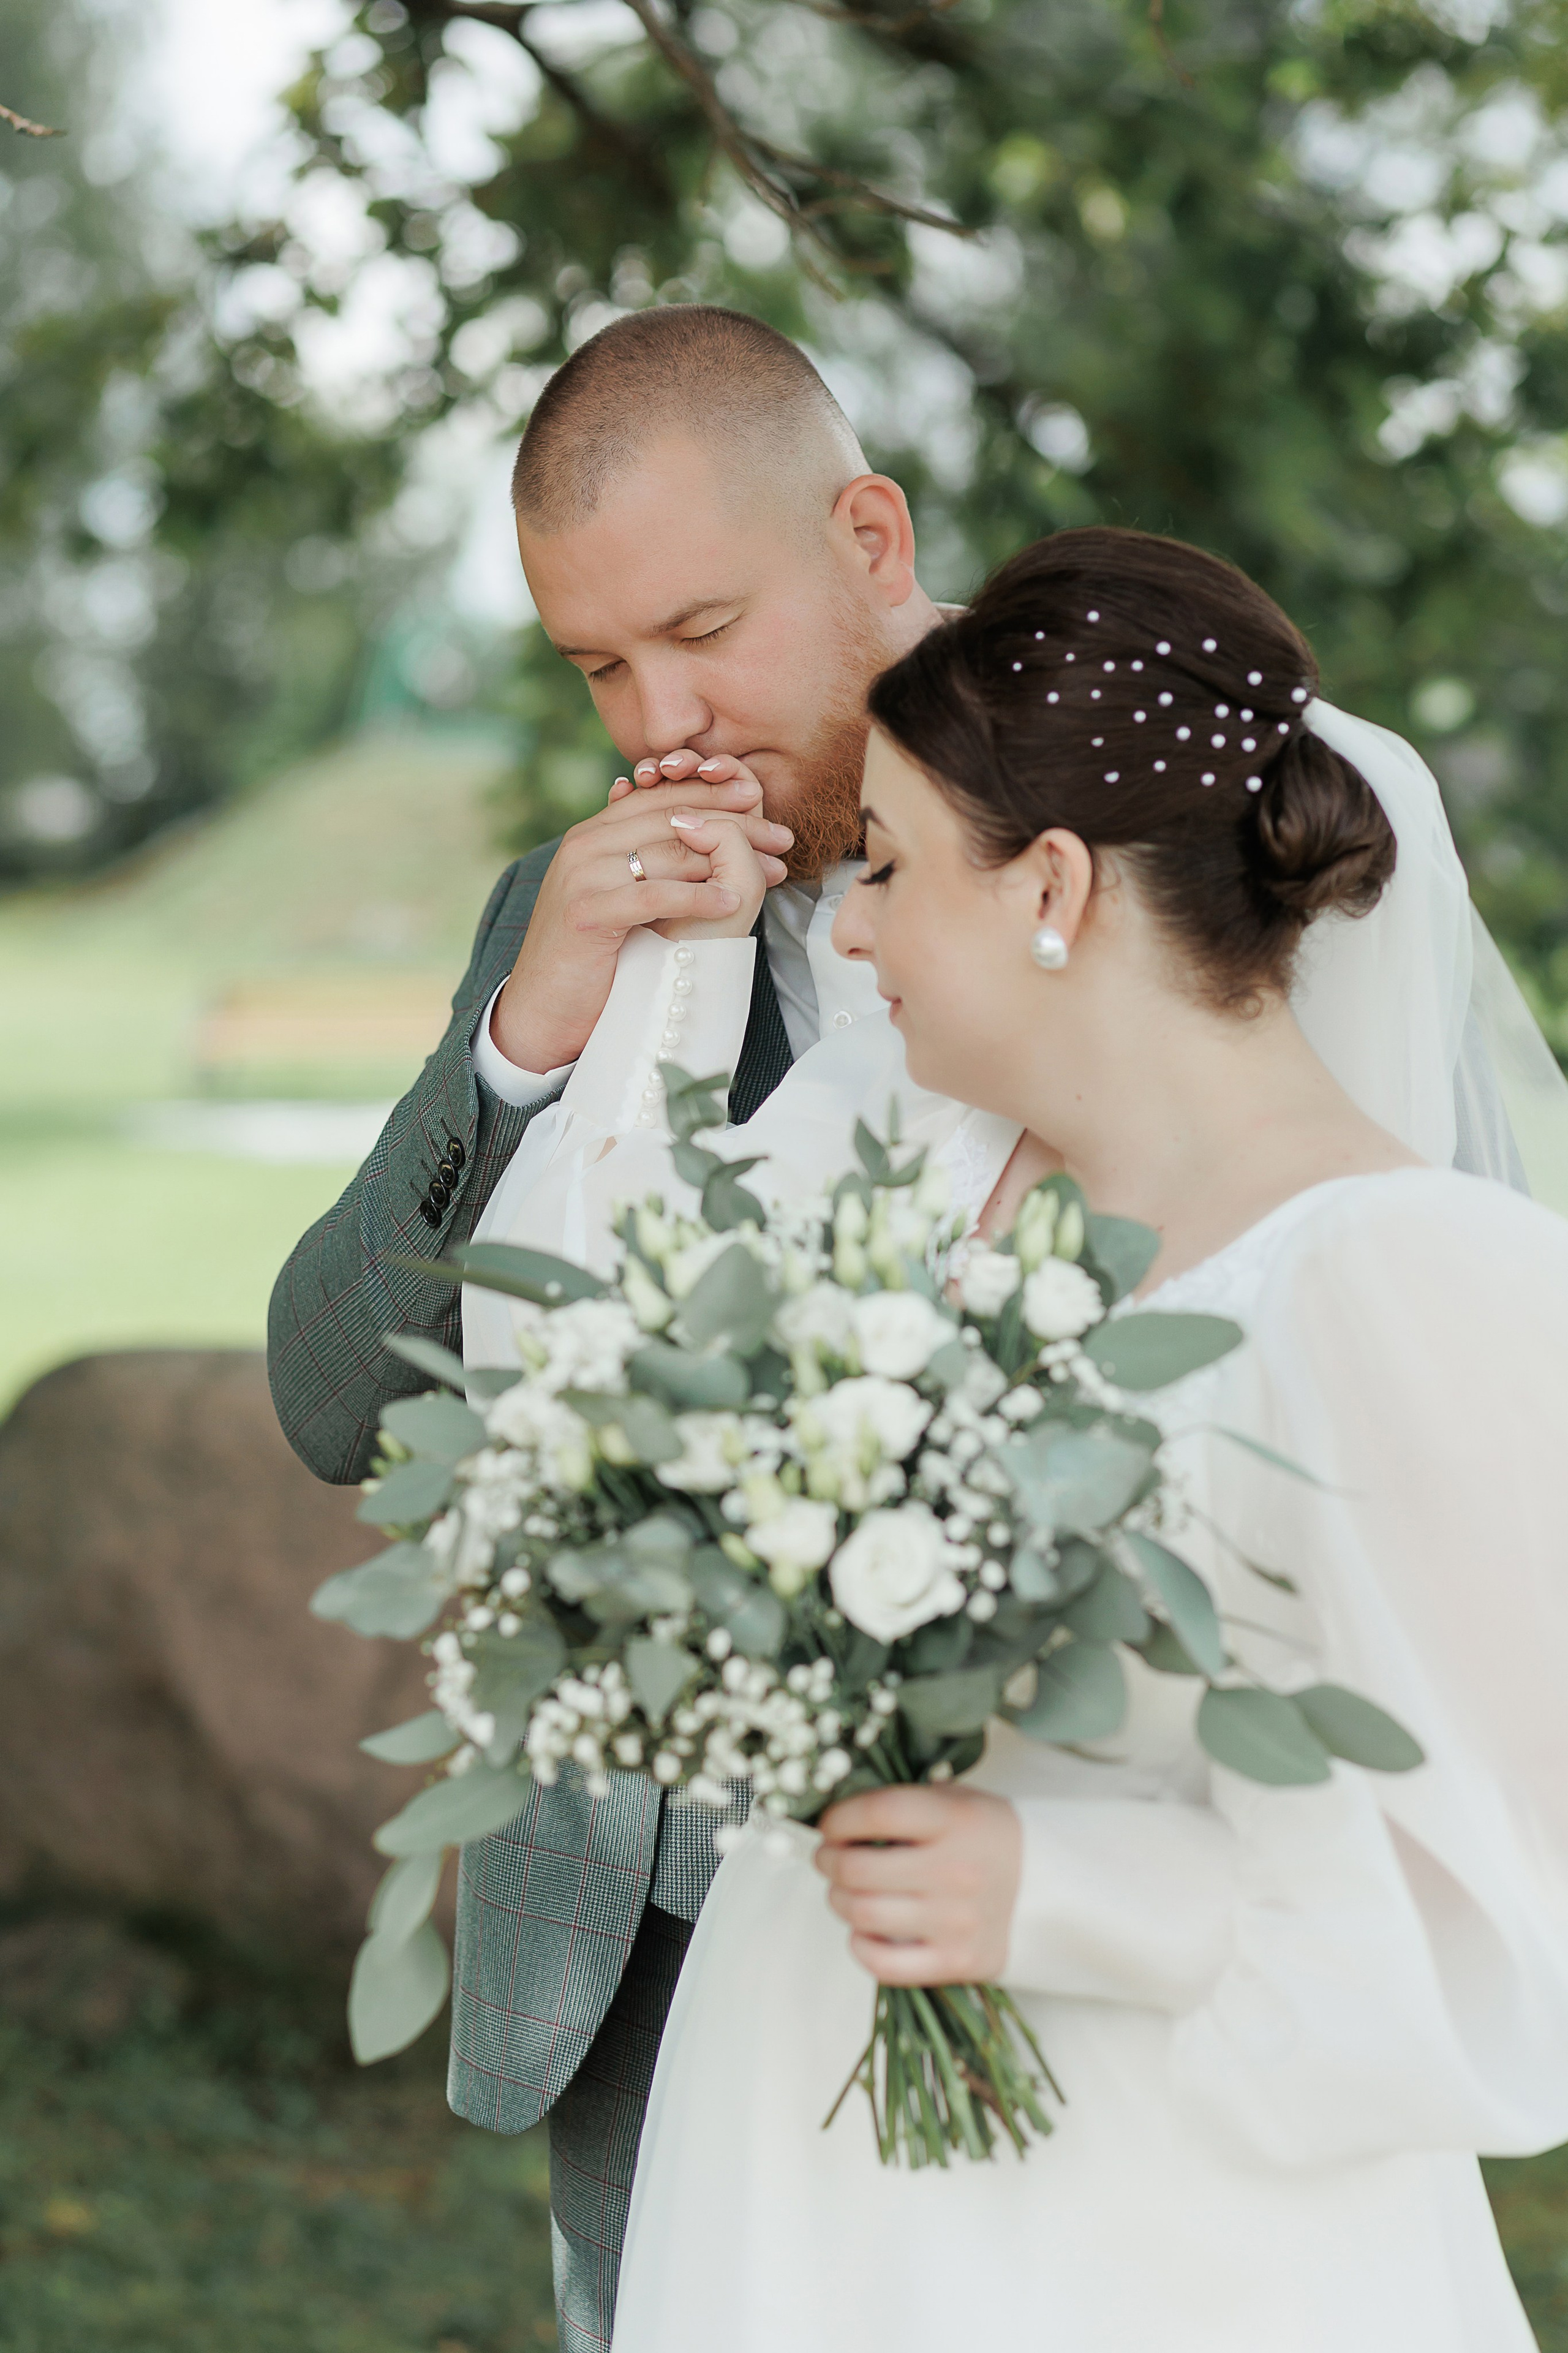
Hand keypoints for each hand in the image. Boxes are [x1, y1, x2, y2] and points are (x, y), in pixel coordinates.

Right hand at [490, 762, 792, 1071]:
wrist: (542, 1011)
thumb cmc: (589, 959)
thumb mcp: (620, 898)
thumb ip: (645, 860)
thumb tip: (697, 831)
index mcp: (592, 834)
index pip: (661, 799)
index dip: (715, 796)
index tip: (762, 801)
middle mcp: (583, 844)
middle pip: (671, 820)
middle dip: (734, 824)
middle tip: (781, 837)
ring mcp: (581, 875)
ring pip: (665, 852)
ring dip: (728, 859)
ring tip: (773, 868)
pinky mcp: (585, 911)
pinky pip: (652, 895)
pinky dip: (696, 897)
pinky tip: (732, 901)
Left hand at [813, 1784, 1022, 1984]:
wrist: (1053, 1891)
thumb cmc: (990, 1840)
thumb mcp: (958, 1801)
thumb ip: (905, 1804)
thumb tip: (840, 1819)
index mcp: (957, 1821)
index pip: (877, 1813)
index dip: (839, 1818)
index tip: (830, 1824)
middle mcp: (955, 1871)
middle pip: (858, 1869)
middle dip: (828, 1861)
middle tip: (828, 1857)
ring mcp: (956, 1922)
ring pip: (863, 1914)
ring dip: (839, 1900)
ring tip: (845, 1890)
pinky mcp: (956, 1963)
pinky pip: (884, 1964)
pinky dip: (860, 1946)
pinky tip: (864, 1929)